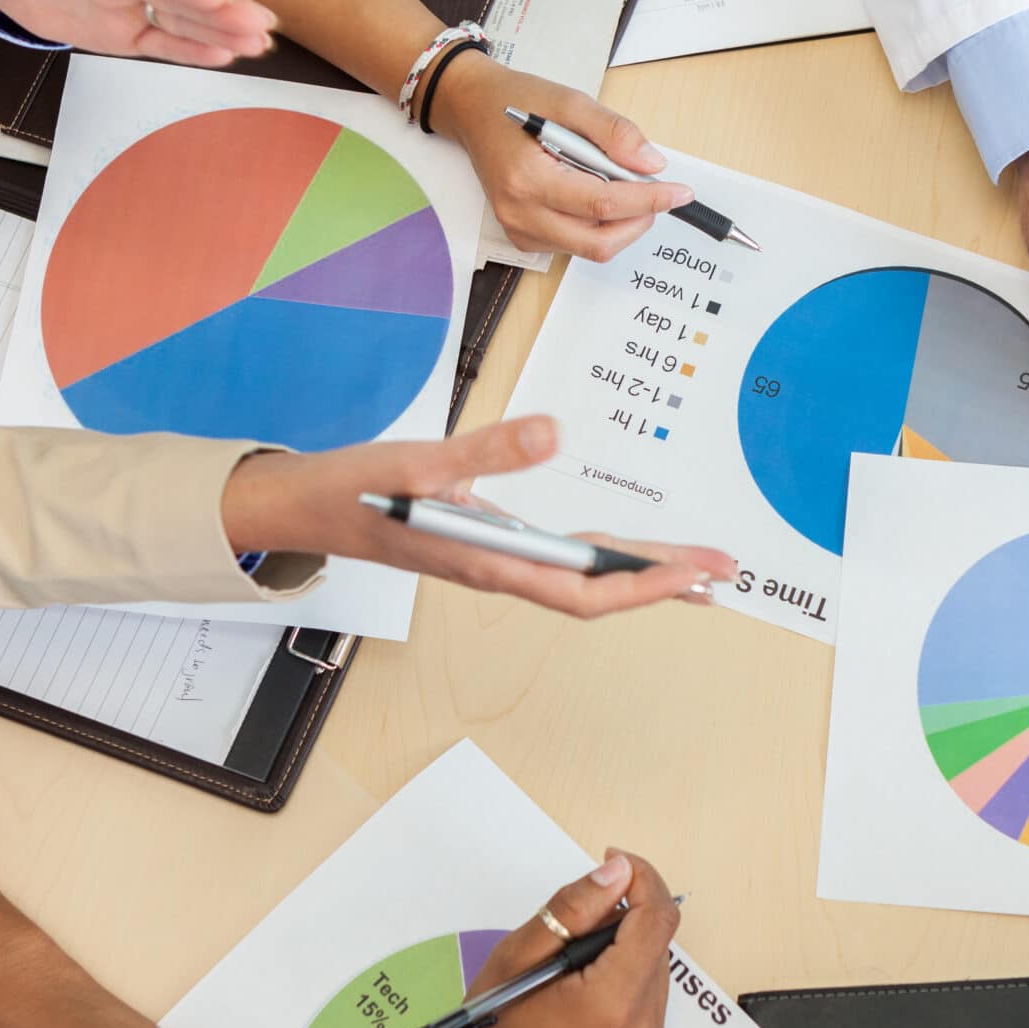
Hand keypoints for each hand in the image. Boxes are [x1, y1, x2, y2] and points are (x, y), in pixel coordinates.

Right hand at [221, 415, 736, 615]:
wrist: (306, 508)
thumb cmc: (358, 489)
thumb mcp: (422, 461)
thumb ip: (488, 453)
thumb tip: (555, 433)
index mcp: (489, 562)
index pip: (584, 592)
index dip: (644, 588)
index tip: (696, 575)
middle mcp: (500, 570)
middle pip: (596, 594)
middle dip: (662, 584)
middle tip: (723, 572)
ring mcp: (496, 561)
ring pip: (579, 582)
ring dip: (636, 577)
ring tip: (693, 572)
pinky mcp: (488, 545)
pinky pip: (558, 563)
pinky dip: (601, 560)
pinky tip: (622, 554)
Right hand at [415, 850, 679, 1027]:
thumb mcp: (518, 956)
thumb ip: (573, 908)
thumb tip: (618, 871)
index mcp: (611, 1005)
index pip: (656, 921)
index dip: (642, 881)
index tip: (614, 862)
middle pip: (657, 945)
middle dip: (625, 917)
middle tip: (575, 921)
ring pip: (656, 970)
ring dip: (625, 949)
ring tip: (572, 961)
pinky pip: (650, 1000)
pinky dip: (625, 980)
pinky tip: (583, 989)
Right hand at [428, 52, 690, 260]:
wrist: (472, 109)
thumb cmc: (517, 101)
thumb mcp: (569, 100)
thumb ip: (612, 132)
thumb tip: (651, 164)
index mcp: (527, 177)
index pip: (602, 203)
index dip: (649, 200)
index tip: (680, 192)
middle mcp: (519, 212)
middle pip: (599, 241)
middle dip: (638, 221)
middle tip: (657, 194)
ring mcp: (518, 229)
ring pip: (590, 247)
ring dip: (620, 223)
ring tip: (622, 185)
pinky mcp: (522, 236)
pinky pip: (574, 244)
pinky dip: (598, 225)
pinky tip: (595, 194)